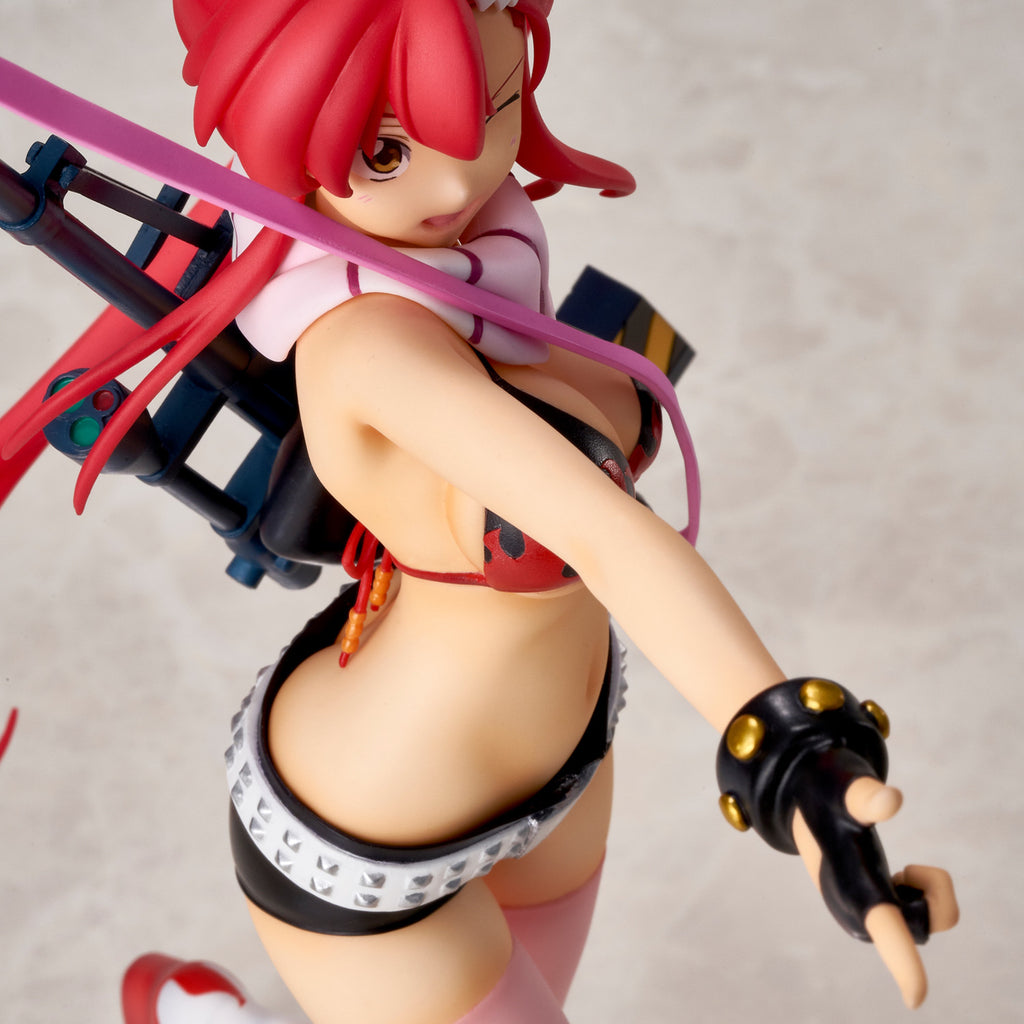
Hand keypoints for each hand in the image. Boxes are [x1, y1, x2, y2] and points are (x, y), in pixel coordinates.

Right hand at [793, 778, 958, 1008]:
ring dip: (927, 892)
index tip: (917, 999)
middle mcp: (855, 908)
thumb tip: (892, 800)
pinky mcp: (876, 913)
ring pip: (928, 921)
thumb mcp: (841, 785)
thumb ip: (864, 796)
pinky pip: (924, 916)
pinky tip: (895, 877)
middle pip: (922, 924)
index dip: (900, 961)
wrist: (804, 797)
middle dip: (932, 892)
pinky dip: (923, 893)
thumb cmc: (826, 788)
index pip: (879, 921)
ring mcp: (865, 915)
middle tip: (907, 865)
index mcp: (847, 880)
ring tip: (902, 869)